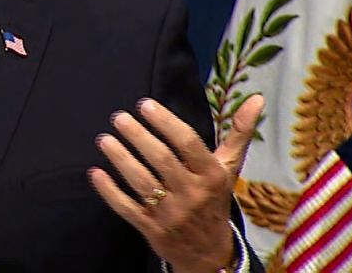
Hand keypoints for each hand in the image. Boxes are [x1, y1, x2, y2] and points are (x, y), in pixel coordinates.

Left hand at [89, 94, 263, 272]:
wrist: (210, 253)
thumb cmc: (215, 199)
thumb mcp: (229, 167)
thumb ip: (239, 132)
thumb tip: (257, 98)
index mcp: (211, 175)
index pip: (188, 143)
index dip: (165, 122)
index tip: (144, 104)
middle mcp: (192, 194)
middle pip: (161, 159)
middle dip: (138, 136)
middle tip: (119, 117)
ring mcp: (171, 214)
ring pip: (141, 182)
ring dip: (120, 159)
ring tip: (104, 138)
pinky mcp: (152, 229)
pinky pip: (127, 208)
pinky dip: (109, 191)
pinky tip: (95, 173)